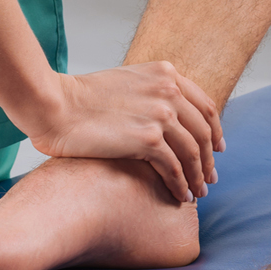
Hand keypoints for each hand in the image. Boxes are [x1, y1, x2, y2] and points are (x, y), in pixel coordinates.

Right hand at [22, 62, 224, 201]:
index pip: (204, 105)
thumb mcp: (126, 82)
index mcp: (165, 73)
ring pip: (193, 152)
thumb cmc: (78, 98)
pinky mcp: (148, 139)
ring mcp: (161, 114)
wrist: (52, 105)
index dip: (215, 130)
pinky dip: (180, 185)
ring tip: (198, 193)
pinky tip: (180, 196)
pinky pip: (174, 168)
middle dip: (210, 158)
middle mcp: (169, 90)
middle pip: (204, 131)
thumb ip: (150, 93)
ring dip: (198, 176)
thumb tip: (166, 119)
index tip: (217, 148)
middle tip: (211, 177)